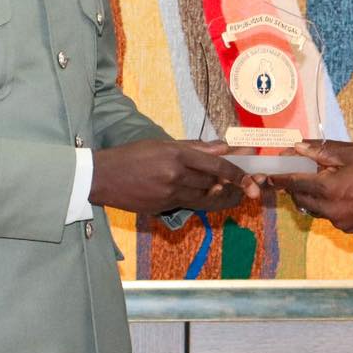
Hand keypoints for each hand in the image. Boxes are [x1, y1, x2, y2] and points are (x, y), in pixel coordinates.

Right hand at [89, 139, 257, 213]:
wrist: (102, 177)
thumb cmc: (131, 156)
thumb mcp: (162, 144)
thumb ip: (195, 148)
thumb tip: (223, 147)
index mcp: (176, 155)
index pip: (216, 167)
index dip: (237, 173)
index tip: (250, 177)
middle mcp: (175, 176)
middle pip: (213, 185)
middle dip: (232, 186)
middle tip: (250, 186)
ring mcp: (169, 194)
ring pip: (204, 198)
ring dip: (220, 196)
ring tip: (234, 193)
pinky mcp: (162, 207)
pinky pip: (188, 205)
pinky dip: (201, 201)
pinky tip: (207, 196)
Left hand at [267, 140, 352, 232]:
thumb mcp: (352, 154)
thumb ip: (322, 152)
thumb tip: (298, 148)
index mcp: (329, 188)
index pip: (295, 183)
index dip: (280, 178)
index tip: (268, 175)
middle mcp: (330, 209)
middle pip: (301, 198)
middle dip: (296, 186)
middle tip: (298, 172)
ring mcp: (339, 222)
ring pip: (314, 208)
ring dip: (312, 195)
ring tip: (323, 180)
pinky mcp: (349, 228)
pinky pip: (329, 215)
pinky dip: (328, 204)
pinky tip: (340, 193)